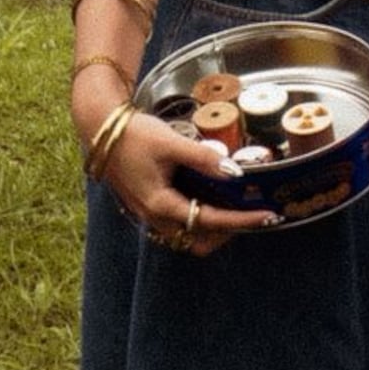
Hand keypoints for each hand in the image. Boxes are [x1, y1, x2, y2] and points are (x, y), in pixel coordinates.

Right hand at [95, 112, 279, 255]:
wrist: (100, 129)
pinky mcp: (148, 205)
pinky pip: (177, 223)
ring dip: (212, 226)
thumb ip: (203, 158)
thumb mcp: (171, 143)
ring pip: (187, 235)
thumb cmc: (134, 135)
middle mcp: (154, 216)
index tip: (268, 215)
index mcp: (160, 204)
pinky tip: (212, 195)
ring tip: (236, 203)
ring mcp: (149, 213)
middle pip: (198, 240)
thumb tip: (235, 172)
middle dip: (227, 232)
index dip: (242, 220)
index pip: (210, 221)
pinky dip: (198, 217)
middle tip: (250, 210)